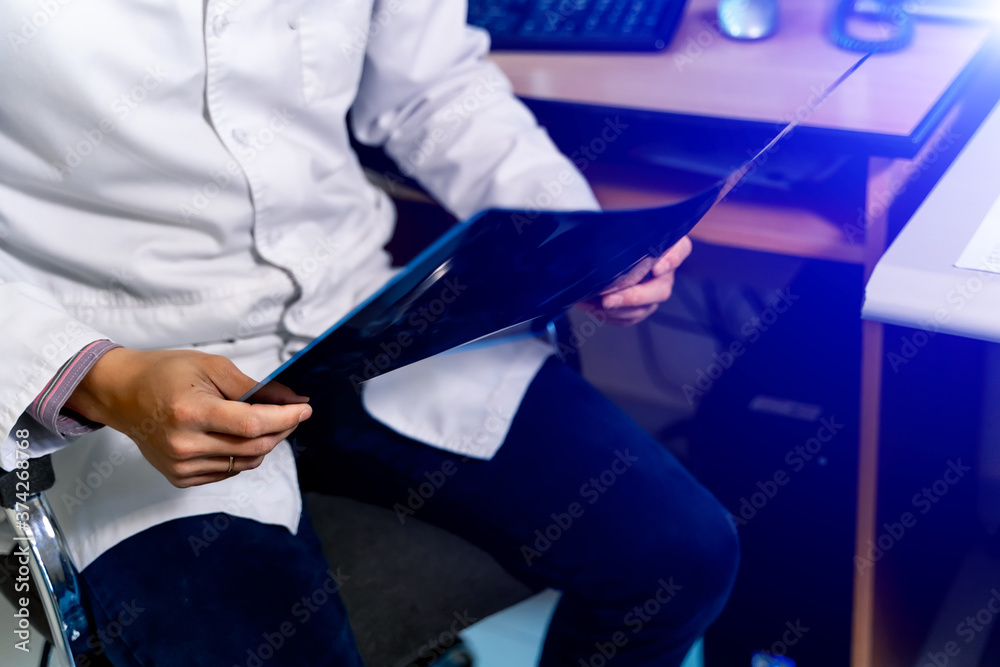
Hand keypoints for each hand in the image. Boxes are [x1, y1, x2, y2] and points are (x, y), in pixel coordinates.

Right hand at [66, 348, 310, 487]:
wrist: (122, 395)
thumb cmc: (166, 373)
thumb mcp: (212, 367)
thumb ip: (254, 387)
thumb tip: (292, 401)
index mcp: (190, 413)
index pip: (251, 425)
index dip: (285, 418)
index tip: (304, 409)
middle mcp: (184, 445)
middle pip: (253, 447)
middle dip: (281, 430)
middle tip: (292, 413)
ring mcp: (180, 466)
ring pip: (245, 463)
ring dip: (264, 443)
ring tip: (264, 421)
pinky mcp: (180, 478)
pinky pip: (228, 472)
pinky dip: (242, 455)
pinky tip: (237, 436)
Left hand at [578, 236, 692, 325]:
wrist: (608, 250)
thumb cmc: (620, 235)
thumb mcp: (624, 227)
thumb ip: (624, 229)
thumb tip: (603, 230)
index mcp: (669, 246)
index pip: (680, 250)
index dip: (671, 260)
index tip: (656, 268)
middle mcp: (666, 272)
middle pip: (661, 289)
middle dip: (633, 297)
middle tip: (608, 300)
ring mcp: (655, 292)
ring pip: (645, 308)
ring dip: (618, 310)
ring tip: (593, 304)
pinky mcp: (642, 307)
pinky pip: (630, 318)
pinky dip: (609, 316)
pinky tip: (590, 307)